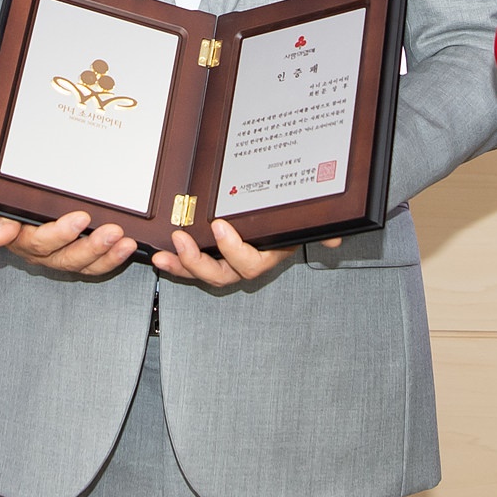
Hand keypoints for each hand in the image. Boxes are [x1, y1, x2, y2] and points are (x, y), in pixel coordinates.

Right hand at [0, 210, 137, 275]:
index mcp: (23, 242)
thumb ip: (4, 221)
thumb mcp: (3, 211)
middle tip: (111, 232)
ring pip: (85, 265)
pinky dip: (113, 259)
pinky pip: (96, 266)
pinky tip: (127, 248)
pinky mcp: (79, 261)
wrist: (14, 219)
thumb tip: (1, 236)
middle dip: (92, 246)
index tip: (81, 220)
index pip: (41, 242)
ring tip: (125, 243)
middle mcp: (43, 255)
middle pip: (67, 257)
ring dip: (107, 255)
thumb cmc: (13, 211)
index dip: (61, 233)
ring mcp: (61, 259)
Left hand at [151, 219, 337, 286]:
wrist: (280, 220)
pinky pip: (191, 266)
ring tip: (164, 255)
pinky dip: (175, 263)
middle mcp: (245, 264)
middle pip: (222, 275)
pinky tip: (161, 257)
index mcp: (267, 255)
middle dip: (199, 262)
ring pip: (203, 274)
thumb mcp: (301, 224)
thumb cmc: (286, 223)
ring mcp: (225, 263)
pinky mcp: (209, 257)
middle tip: (183, 241)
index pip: (251, 262)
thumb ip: (316, 230)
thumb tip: (336, 238)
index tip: (220, 227)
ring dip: (182, 265)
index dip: (234, 249)